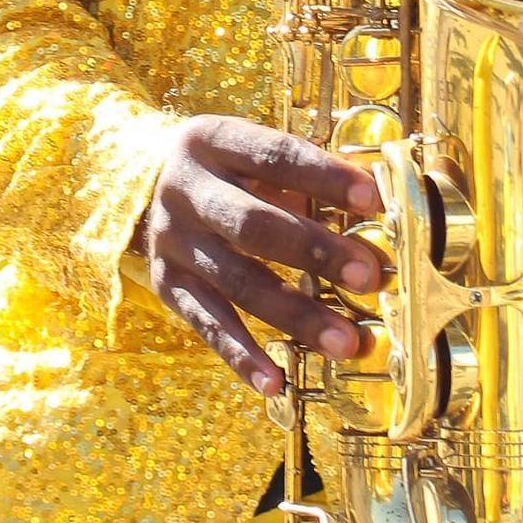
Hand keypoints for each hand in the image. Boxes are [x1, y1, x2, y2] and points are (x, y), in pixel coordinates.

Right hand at [140, 118, 382, 396]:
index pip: (274, 155)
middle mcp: (185, 189)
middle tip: (368, 276)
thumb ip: (304, 173)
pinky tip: (275, 382)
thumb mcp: (253, 150)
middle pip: (253, 224)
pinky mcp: (165, 283)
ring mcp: (172, 240)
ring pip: (237, 282)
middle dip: (315, 251)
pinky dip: (240, 357)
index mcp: (213, 140)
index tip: (374, 201)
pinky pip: (206, 324)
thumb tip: (375, 205)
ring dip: (296, 315)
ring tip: (345, 341)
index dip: (325, 177)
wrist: (146, 179)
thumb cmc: (229, 166)